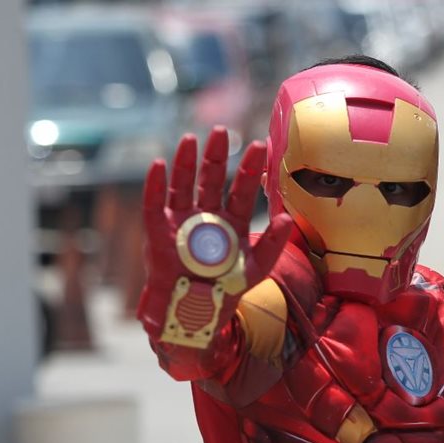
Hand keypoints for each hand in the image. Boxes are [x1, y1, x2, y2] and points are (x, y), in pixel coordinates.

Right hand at [139, 127, 290, 344]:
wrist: (198, 309)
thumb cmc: (227, 287)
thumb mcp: (256, 267)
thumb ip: (273, 243)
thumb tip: (288, 218)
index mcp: (232, 221)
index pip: (243, 189)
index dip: (250, 168)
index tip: (260, 145)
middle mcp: (207, 216)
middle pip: (212, 179)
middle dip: (217, 156)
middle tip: (223, 132)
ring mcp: (182, 220)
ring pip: (184, 184)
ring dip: (186, 162)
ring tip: (191, 139)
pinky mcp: (159, 230)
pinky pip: (155, 203)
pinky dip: (155, 184)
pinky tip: (159, 164)